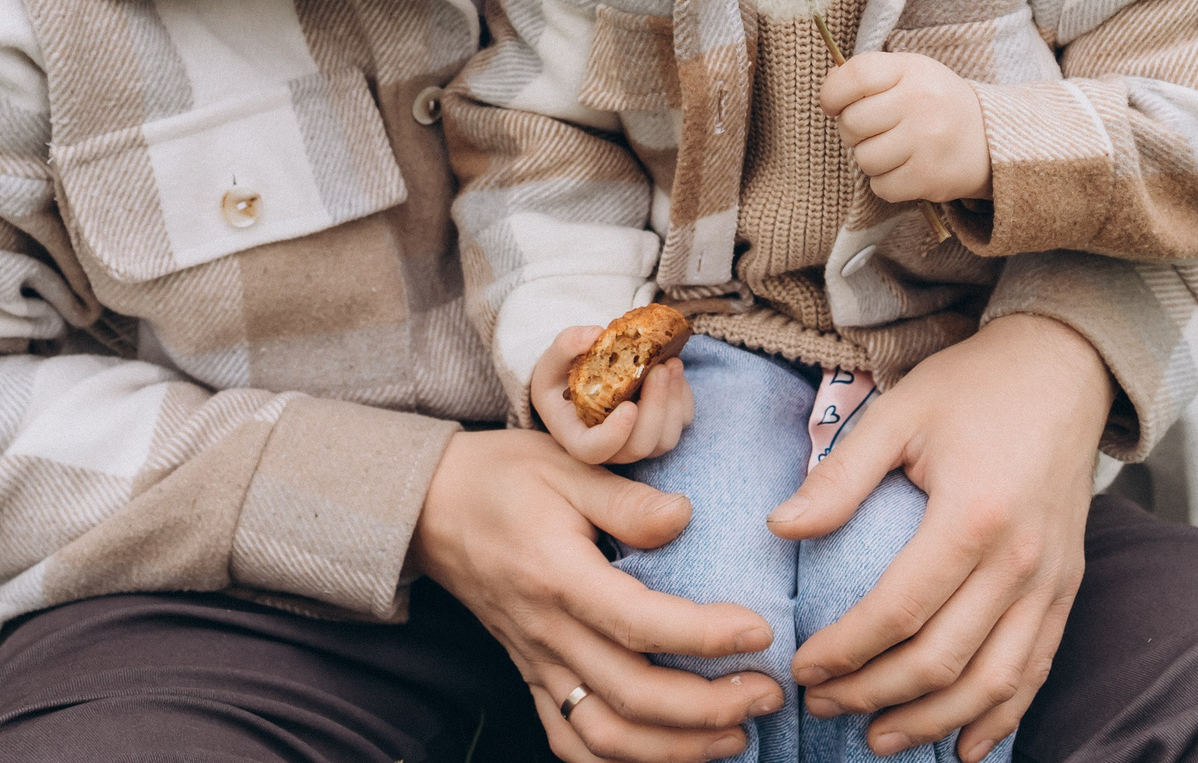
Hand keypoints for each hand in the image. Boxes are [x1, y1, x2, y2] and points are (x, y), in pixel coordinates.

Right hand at [415, 429, 782, 761]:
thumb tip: (686, 517)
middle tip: (769, 691)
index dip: (704, 636)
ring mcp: (534, 662)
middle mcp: (545, 631)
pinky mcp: (529, 675)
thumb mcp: (565, 464)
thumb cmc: (502, 477)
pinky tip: (668, 756)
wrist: (428, 506)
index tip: (760, 631)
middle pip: (630, 695)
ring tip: (736, 734)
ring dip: (674, 749)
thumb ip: (627, 500)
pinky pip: (569, 739)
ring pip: (602, 736)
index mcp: (557, 575)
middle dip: (708, 707)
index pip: (638, 623)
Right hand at [532, 325, 696, 465]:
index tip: (629, 407)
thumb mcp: (551, 362)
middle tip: (659, 369)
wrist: (577, 385)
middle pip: (639, 446)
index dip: (614, 435)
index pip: (594, 450)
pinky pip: (680, 424)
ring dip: (674, 402)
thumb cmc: (561, 379)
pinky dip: (683, 399)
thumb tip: (594, 334)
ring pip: (665, 440)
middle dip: (656, 407)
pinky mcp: (659, 431)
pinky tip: (675, 371)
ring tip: (671, 364)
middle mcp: (610, 448)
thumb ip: (566, 346)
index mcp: (578, 437)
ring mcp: (637, 442)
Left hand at [767, 315, 1111, 761]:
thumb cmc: (974, 386)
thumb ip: (840, 476)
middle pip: (943, 659)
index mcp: (972, 515)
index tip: (803, 666)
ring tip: (878, 736)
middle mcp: (1020, 559)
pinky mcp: (1068, 586)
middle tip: (823, 704)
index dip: (847, 650)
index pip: (899, 610)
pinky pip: (1037, 669)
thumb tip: (780, 528)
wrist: (1064, 367)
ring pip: (993, 681)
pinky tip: (965, 746)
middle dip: (875, 694)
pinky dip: (1002, 716)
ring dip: (933, 720)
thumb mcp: (898, 412)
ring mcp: (1052, 579)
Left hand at [820, 53, 992, 206]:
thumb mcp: (910, 74)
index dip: (832, 93)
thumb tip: (827, 92)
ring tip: (894, 150)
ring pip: (864, 159)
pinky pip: (881, 187)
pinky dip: (887, 182)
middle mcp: (921, 102)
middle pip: (852, 123)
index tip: (833, 105)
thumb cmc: (936, 104)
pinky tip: (906, 168)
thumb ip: (868, 76)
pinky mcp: (930, 177)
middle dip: (853, 131)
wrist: (992, 140)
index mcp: (912, 70)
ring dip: (871, 159)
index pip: (856, 75)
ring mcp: (927, 141)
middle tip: (874, 131)